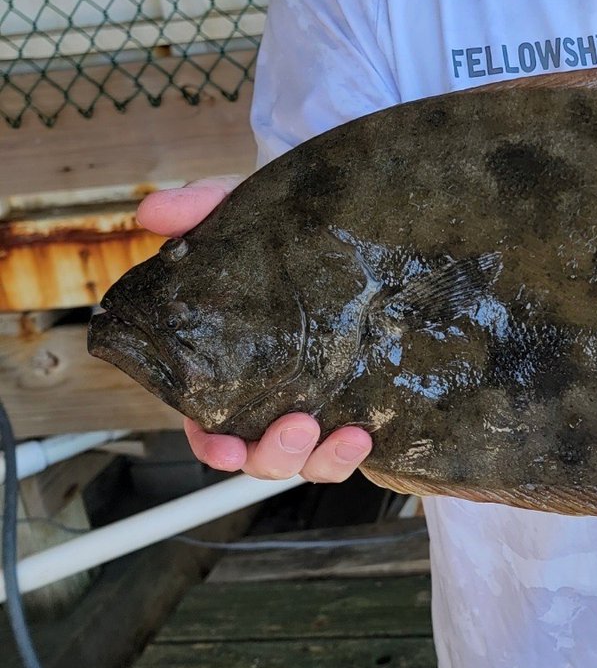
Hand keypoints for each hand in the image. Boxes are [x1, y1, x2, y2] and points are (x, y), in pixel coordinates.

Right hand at [136, 176, 372, 481]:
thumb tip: (155, 211)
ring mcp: (317, 399)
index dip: (213, 445)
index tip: (224, 445)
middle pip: (260, 454)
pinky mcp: (358, 396)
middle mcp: (270, 394)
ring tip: (348, 435)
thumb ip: (194, 208)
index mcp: (226, 367)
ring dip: (322, 459)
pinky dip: (357, 450)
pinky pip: (353, 442)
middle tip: (298, 427)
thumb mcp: (233, 209)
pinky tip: (370, 431)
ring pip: (308, 459)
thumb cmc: (273, 230)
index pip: (209, 426)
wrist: (338, 221)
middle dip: (275, 455)